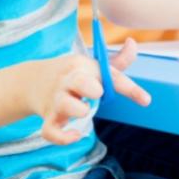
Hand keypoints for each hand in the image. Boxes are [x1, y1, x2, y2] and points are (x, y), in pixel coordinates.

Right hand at [30, 39, 150, 144]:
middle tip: (98, 93)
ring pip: (66, 106)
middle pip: (81, 82)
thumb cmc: (73, 75)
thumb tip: (133, 41)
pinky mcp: (48, 118)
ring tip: (83, 110)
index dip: (130, 88)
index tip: (146, 100)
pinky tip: (76, 135)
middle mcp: (69, 81)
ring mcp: (56, 99)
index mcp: (83, 66)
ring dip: (78, 110)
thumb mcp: (92, 64)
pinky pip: (51, 131)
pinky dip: (63, 138)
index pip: (110, 75)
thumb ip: (118, 60)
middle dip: (93, 89)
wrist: (32, 81)